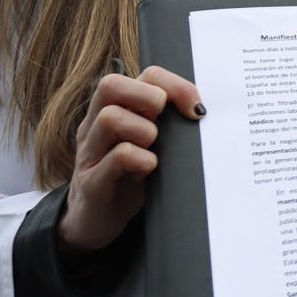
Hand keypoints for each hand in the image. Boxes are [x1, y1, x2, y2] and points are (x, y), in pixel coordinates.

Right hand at [58, 66, 203, 254]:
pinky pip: (116, 158)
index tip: (197, 109)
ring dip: (144, 131)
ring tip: (155, 150)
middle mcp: (95, 125)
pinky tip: (150, 169)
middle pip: (112, 85)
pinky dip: (140, 160)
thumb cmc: (129, 176)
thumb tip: (206, 114)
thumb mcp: (150, 145)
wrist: (94, 221)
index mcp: (115, 109)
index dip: (174, 84)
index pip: (144, 75)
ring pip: (111, 118)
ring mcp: (90, 153)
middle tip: (165, 124)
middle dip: (150, 98)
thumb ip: (167, 125)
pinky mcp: (92, 184)